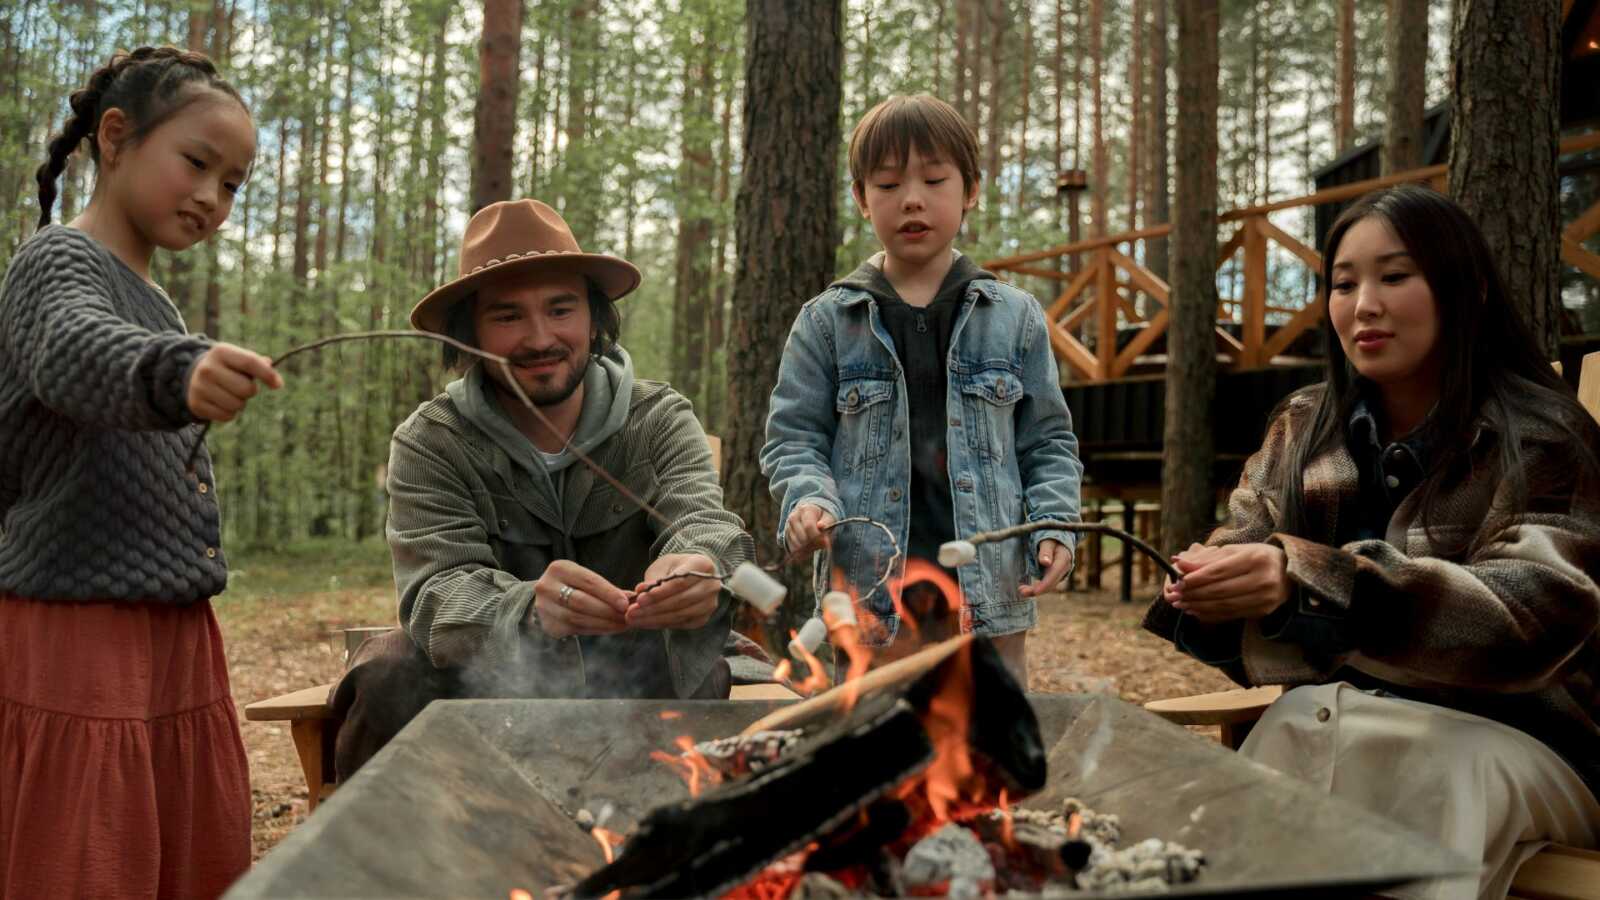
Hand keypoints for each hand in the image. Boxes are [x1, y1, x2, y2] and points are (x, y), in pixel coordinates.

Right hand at [187, 343, 282, 421]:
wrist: (193, 375)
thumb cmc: (227, 367)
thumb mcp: (239, 358)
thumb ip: (257, 362)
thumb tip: (271, 369)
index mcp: (221, 352)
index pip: (250, 362)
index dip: (268, 374)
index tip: (278, 385)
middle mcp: (208, 368)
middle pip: (246, 389)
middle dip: (250, 391)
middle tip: (241, 386)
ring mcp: (200, 387)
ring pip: (237, 405)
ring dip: (240, 403)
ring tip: (231, 394)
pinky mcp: (196, 404)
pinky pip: (227, 416)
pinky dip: (230, 413)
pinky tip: (222, 403)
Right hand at [530, 560, 629, 638]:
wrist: (547, 599)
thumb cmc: (573, 586)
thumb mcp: (585, 579)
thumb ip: (606, 588)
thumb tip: (633, 597)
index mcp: (559, 569)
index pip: (588, 581)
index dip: (609, 593)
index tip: (626, 603)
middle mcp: (547, 587)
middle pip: (582, 602)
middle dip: (608, 610)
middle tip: (627, 616)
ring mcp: (544, 607)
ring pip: (578, 618)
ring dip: (605, 623)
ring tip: (623, 624)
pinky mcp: (548, 625)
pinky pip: (576, 629)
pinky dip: (597, 629)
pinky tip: (611, 628)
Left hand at [629, 554, 720, 630]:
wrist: (690, 575)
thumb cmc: (675, 568)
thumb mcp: (663, 565)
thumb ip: (654, 578)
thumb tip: (641, 591)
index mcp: (703, 565)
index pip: (680, 582)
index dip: (659, 592)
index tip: (639, 599)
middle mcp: (711, 585)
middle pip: (681, 600)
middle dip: (653, 608)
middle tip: (631, 612)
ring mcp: (709, 604)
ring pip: (680, 615)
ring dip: (654, 619)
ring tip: (634, 619)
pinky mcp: (703, 618)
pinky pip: (680, 624)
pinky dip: (661, 624)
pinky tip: (645, 623)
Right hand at [783, 503, 835, 558]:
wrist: (811, 515)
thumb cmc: (822, 517)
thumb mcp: (828, 516)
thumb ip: (827, 522)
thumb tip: (821, 526)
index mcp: (805, 509)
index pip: (808, 526)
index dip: (818, 537)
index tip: (826, 542)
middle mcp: (794, 517)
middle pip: (802, 538)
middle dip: (814, 544)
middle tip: (822, 544)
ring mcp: (788, 527)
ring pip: (797, 545)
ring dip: (808, 549)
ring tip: (816, 545)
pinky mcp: (786, 536)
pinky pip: (793, 550)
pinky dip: (802, 553)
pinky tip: (810, 548)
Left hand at [1020, 539, 1072, 596]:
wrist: (1057, 539)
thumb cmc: (1050, 539)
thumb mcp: (1047, 542)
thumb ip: (1046, 551)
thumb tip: (1045, 562)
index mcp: (1063, 559)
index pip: (1054, 575)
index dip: (1044, 585)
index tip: (1034, 592)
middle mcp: (1064, 568)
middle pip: (1052, 583)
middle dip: (1038, 590)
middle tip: (1022, 591)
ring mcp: (1061, 573)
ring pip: (1049, 586)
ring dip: (1036, 590)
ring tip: (1022, 590)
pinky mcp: (1055, 576)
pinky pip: (1047, 584)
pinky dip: (1038, 587)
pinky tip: (1027, 588)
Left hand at [1162, 542, 1289, 624]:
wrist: (1288, 571)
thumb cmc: (1256, 557)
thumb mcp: (1234, 551)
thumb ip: (1207, 559)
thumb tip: (1178, 563)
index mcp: (1255, 558)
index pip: (1220, 571)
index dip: (1196, 579)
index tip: (1177, 582)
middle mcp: (1263, 579)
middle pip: (1220, 590)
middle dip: (1194, 594)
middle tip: (1174, 596)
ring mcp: (1265, 598)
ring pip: (1224, 605)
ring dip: (1199, 606)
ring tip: (1181, 604)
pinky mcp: (1263, 611)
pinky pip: (1231, 614)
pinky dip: (1211, 614)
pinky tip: (1196, 611)